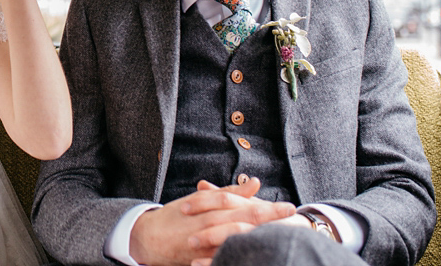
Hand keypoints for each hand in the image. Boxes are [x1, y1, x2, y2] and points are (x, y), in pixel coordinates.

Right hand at [129, 178, 295, 265]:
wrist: (149, 237)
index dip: (267, 206)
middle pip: (244, 220)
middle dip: (269, 218)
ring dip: (259, 237)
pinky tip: (255, 255)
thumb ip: (229, 193)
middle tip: (292, 216)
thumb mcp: (199, 200)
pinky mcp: (201, 259)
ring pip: (236, 240)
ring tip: (281, 237)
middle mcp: (209, 224)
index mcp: (210, 208)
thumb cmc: (177, 216)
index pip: (243, 205)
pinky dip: (238, 255)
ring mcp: (206, 243)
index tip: (289, 206)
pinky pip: (222, 258)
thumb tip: (255, 183)